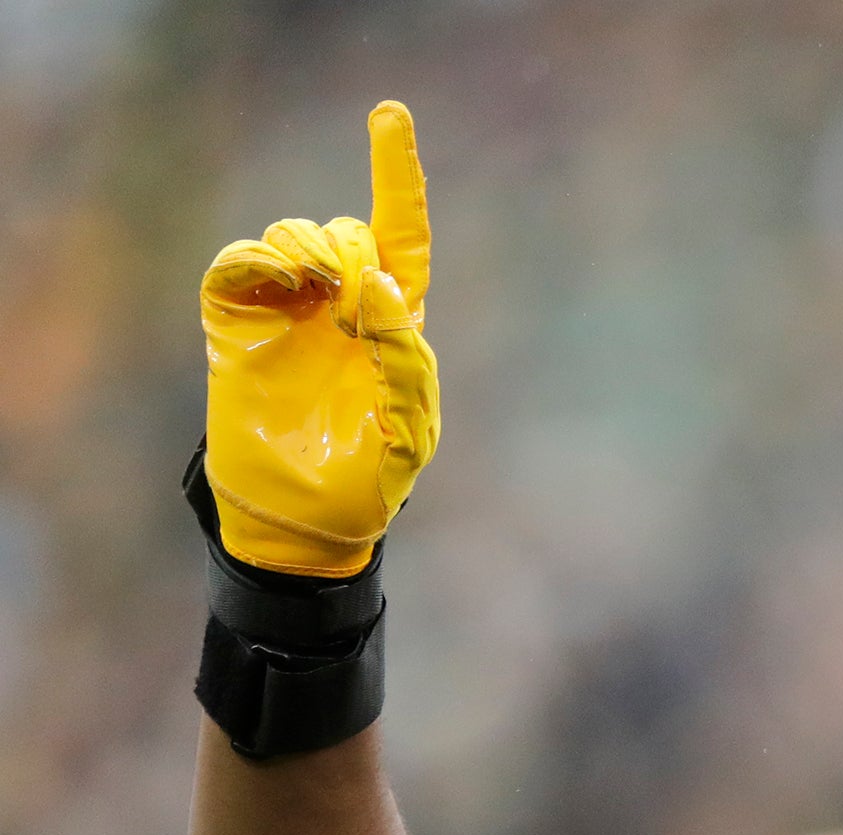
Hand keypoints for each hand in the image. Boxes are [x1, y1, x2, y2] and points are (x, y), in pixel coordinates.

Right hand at [200, 100, 438, 574]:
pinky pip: (240, 263)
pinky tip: (281, 282)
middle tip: (351, 307)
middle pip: (348, 232)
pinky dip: (260, 258)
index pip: (401, 236)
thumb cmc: (367, 479)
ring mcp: (288, 309)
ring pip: (297, 234)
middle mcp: (341, 304)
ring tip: (317, 296)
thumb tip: (378, 284)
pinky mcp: (238, 320)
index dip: (396, 176)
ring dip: (311, 249)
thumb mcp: (410, 429)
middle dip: (352, 250)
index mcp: (394, 324)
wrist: (303, 519)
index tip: (389, 114)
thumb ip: (406, 358)